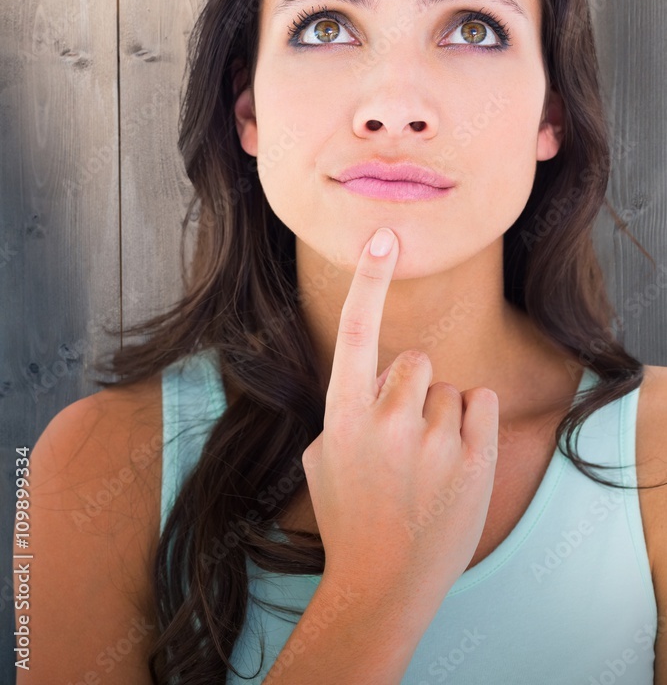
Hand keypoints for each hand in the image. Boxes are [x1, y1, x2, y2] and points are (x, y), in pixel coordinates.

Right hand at [302, 227, 499, 621]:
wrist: (383, 585)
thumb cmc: (348, 517)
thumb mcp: (322, 457)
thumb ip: (343, 408)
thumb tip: (371, 378)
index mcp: (343, 416)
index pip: (356, 332)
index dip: (368, 280)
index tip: (384, 237)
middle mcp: (387, 421)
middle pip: (416, 360)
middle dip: (412, 387)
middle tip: (404, 435)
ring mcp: (433, 441)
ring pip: (450, 387)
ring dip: (441, 415)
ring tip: (426, 464)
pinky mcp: (474, 458)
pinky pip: (480, 401)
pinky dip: (471, 422)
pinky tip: (454, 461)